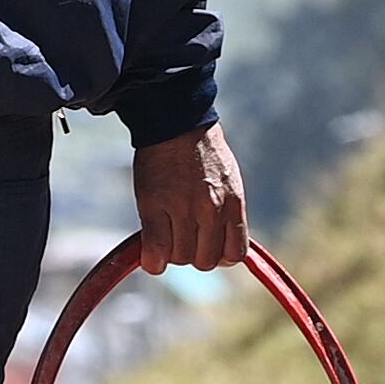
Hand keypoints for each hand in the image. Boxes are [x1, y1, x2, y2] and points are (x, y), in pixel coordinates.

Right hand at [132, 123, 247, 275]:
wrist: (175, 122)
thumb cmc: (201, 151)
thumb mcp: (227, 180)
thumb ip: (226, 211)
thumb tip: (220, 241)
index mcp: (233, 203)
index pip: (234, 254)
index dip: (219, 256)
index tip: (206, 247)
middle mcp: (212, 210)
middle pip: (205, 260)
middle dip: (193, 255)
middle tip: (182, 238)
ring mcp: (183, 209)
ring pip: (180, 258)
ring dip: (171, 254)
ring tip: (166, 235)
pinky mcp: (154, 206)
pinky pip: (156, 249)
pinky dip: (152, 260)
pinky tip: (150, 256)